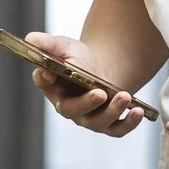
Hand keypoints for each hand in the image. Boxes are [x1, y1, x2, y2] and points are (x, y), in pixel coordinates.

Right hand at [25, 31, 146, 137]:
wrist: (103, 71)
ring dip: (112, 111)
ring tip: (124, 96)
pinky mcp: (108, 124)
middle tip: (100, 93)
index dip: (46, 79)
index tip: (51, 73)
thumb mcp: (65, 47)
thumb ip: (48, 44)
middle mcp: (68, 107)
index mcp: (52, 87)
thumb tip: (30, 39)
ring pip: (98, 122)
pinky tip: (138, 111)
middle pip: (72, 110)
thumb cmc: (80, 60)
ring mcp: (89, 119)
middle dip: (86, 103)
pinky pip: (118, 130)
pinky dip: (129, 123)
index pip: (44, 83)